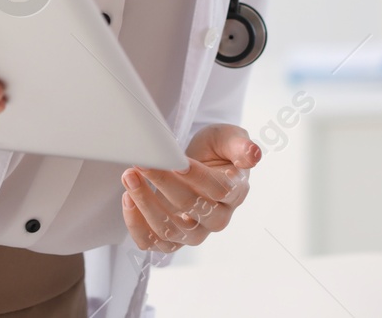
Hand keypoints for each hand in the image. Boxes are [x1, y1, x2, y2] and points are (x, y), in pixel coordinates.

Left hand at [121, 124, 261, 252]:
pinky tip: (128, 200)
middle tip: (143, 163)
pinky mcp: (171, 238)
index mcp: (235, 193)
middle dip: (164, 184)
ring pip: (170, 229)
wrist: (197, 166)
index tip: (178, 162)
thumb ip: (240, 145)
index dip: (199, 178)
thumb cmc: (215, 152)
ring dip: (145, 204)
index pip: (219, 190)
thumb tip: (253, 154)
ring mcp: (193, 232)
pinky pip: (152, 242)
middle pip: (191, 208)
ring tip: (130, 177)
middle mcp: (216, 218)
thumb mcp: (228, 138)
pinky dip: (137, 225)